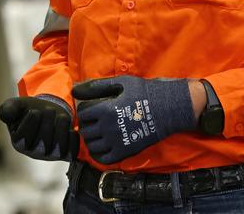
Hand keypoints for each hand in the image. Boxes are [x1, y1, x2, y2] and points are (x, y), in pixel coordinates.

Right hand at [0, 96, 77, 161]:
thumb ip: (8, 108)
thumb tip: (4, 114)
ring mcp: (51, 156)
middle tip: (49, 109)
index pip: (24, 139)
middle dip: (47, 123)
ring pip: (59, 148)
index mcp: (19, 143)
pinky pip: (72, 151)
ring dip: (61, 128)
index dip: (30, 124)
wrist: (49, 112)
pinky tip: (71, 127)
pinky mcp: (65, 154)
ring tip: (61, 115)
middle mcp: (34, 153)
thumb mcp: (16, 105)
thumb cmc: (30, 109)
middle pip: (43, 143)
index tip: (34, 111)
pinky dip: (73, 138)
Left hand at [72, 76, 196, 164]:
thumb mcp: (121, 83)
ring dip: (92, 139)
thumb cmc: (145, 92)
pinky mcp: (125, 152)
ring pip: (92, 145)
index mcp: (105, 109)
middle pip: (85, 130)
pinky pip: (103, 158)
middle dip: (87, 125)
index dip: (85, 110)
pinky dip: (99, 154)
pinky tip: (104, 146)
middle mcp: (108, 127)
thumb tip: (74, 88)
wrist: (169, 108)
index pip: (82, 114)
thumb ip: (96, 86)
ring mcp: (116, 142)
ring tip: (100, 133)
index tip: (92, 109)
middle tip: (95, 122)